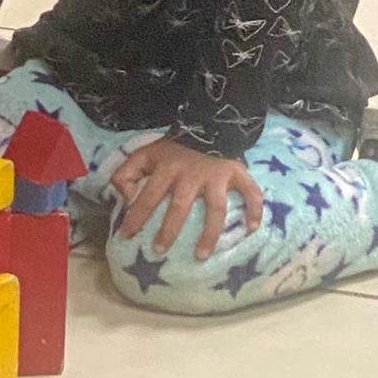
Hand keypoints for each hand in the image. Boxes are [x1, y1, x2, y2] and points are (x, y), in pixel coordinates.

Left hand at [113, 138, 262, 260]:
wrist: (208, 122)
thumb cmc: (174, 146)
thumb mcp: (146, 154)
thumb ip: (127, 173)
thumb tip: (123, 196)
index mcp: (167, 169)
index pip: (148, 196)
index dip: (136, 216)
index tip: (126, 236)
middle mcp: (191, 175)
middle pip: (179, 206)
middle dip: (168, 230)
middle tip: (159, 250)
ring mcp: (216, 176)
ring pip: (215, 208)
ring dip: (209, 233)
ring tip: (201, 255)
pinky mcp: (236, 173)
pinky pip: (250, 192)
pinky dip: (254, 209)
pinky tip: (251, 228)